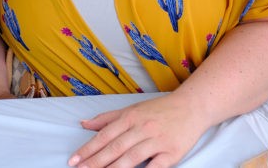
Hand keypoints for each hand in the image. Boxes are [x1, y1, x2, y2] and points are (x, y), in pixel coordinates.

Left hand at [68, 93, 205, 167]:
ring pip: (132, 157)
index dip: (89, 148)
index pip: (105, 135)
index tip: (75, 160)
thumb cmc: (160, 109)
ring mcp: (157, 140)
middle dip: (96, 161)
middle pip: (115, 148)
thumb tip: (84, 124)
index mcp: (130, 117)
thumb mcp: (132, 109)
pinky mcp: (172, 152)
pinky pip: (156, 166)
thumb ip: (108, 118)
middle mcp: (142, 127)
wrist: (192, 106)